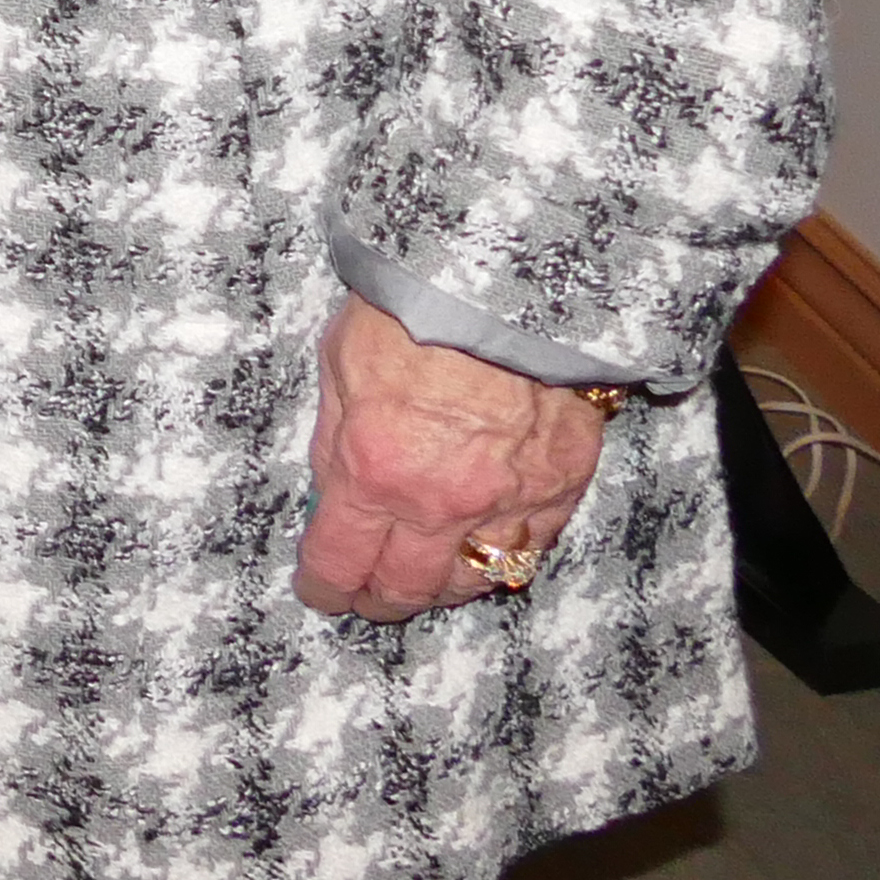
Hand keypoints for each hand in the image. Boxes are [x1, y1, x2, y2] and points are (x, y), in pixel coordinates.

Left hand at [292, 293, 606, 622]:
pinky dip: (503, 560)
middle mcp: (441, 503)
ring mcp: (507, 502)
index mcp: (374, 471)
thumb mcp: (339, 367)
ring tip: (421, 583)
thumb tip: (333, 493)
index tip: (319, 591)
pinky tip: (483, 555)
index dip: (326, 586)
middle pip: (408, 587)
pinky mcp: (560, 487)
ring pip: (473, 581)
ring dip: (441, 589)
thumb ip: (336, 441)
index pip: (341, 560)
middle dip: (380, 600)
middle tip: (366, 599)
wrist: (503, 279)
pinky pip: (530, 549)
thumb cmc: (409, 307)